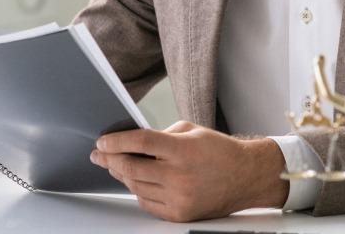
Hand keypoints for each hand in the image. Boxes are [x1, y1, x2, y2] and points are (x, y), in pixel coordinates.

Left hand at [90, 120, 287, 222]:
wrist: (244, 176)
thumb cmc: (218, 150)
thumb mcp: (191, 131)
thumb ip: (161, 135)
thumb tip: (133, 142)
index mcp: (183, 150)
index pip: (141, 142)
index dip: (117, 141)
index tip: (103, 141)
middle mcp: (179, 176)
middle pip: (132, 168)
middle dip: (110, 159)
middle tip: (99, 153)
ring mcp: (179, 198)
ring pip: (136, 187)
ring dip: (122, 175)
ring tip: (115, 165)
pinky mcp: (179, 214)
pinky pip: (147, 202)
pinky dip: (137, 190)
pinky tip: (134, 180)